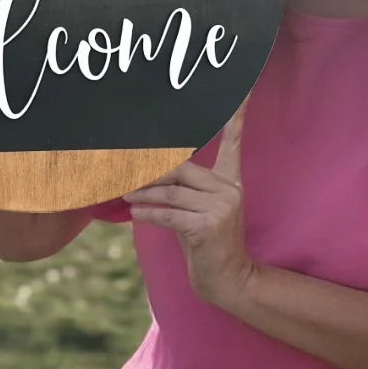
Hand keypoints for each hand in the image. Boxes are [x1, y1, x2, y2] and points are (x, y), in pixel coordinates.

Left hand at [123, 96, 254, 310]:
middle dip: (150, 170)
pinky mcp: (207, 226)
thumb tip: (145, 173)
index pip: (234, 140)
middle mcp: (228, 189)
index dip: (237, 114)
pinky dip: (149, 212)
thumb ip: (180, 190)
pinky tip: (134, 212)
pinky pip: (169, 214)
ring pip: (171, 192)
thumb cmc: (206, 244)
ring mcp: (221, 207)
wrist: (229, 280)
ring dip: (143, 193)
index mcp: (230, 180)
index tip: (243, 88)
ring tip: (124, 192)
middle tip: (124, 167)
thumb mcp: (195, 212)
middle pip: (181, 169)